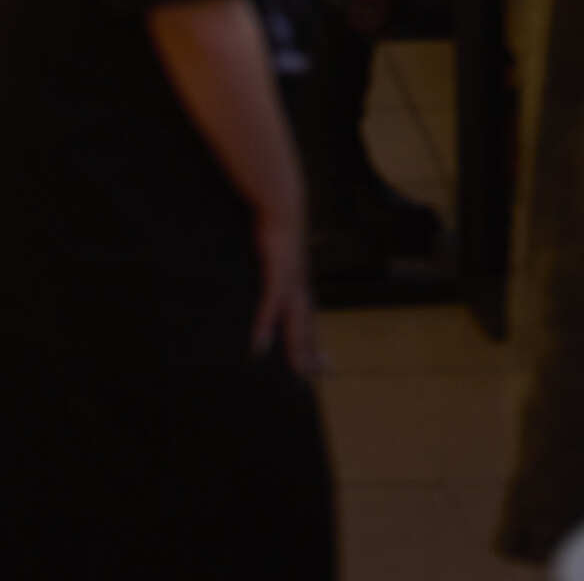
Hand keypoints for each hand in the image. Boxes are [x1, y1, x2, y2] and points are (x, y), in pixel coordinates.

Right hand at [252, 206, 319, 378]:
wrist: (283, 204)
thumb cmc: (278, 229)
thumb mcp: (276, 256)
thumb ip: (274, 273)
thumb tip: (272, 281)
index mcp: (299, 286)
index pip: (309, 322)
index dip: (315, 344)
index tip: (324, 367)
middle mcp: (300, 288)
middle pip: (308, 328)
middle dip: (313, 354)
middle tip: (321, 379)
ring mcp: (291, 284)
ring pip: (296, 323)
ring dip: (298, 349)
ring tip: (299, 374)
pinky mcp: (277, 274)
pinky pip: (272, 307)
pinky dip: (267, 328)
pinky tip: (259, 348)